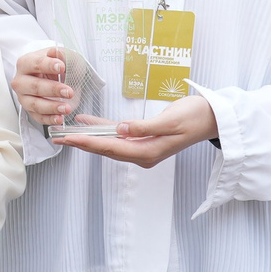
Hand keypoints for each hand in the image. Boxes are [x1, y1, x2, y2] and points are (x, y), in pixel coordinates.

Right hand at [11, 46, 75, 123]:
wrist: (58, 76)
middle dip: (52, 89)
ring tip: (67, 108)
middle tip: (69, 91)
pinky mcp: (30, 111)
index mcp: (25, 63)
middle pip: (33, 86)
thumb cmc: (58, 64)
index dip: (48, 65)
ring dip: (52, 107)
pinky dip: (49, 119)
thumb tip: (54, 53)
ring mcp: (24, 97)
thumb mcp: (63, 55)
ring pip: (35, 104)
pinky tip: (60, 118)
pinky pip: (38, 117)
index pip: (35, 64)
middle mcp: (21, 81)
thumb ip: (60, 54)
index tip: (62, 67)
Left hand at [51, 94, 216, 168]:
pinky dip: (103, 129)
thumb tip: (120, 130)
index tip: (68, 138)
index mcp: (147, 152)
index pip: (110, 148)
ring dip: (89, 137)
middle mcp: (142, 153)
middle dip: (81, 143)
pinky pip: (118, 136)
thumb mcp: (170, 121)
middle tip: (58, 136)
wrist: (212, 118)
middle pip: (105, 149)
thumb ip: (144, 127)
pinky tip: (89, 122)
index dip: (87, 143)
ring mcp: (143, 147)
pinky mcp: (144, 138)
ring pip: (109, 143)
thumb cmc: (194, 117)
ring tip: (67, 130)